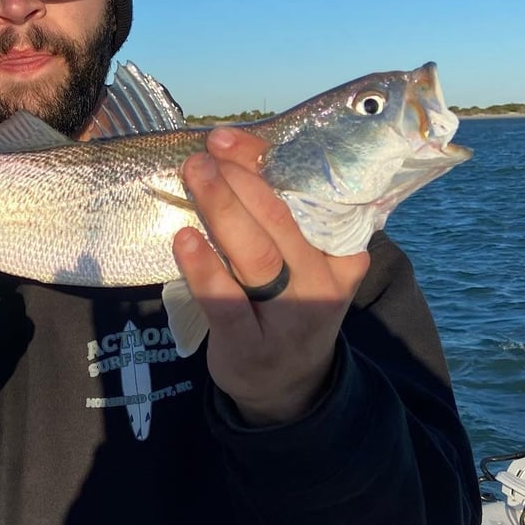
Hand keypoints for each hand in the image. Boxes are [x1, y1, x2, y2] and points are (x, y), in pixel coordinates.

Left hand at [173, 128, 369, 426]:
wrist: (289, 386)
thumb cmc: (288, 304)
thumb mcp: (303, 263)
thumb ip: (282, 217)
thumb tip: (229, 155)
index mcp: (340, 253)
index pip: (308, 198)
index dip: (268, 163)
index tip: (231, 137)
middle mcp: (320, 283)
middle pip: (280, 222)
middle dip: (241, 180)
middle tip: (207, 151)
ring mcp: (289, 318)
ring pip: (256, 257)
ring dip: (223, 210)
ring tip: (195, 175)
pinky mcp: (250, 345)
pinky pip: (226, 302)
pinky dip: (205, 269)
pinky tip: (184, 240)